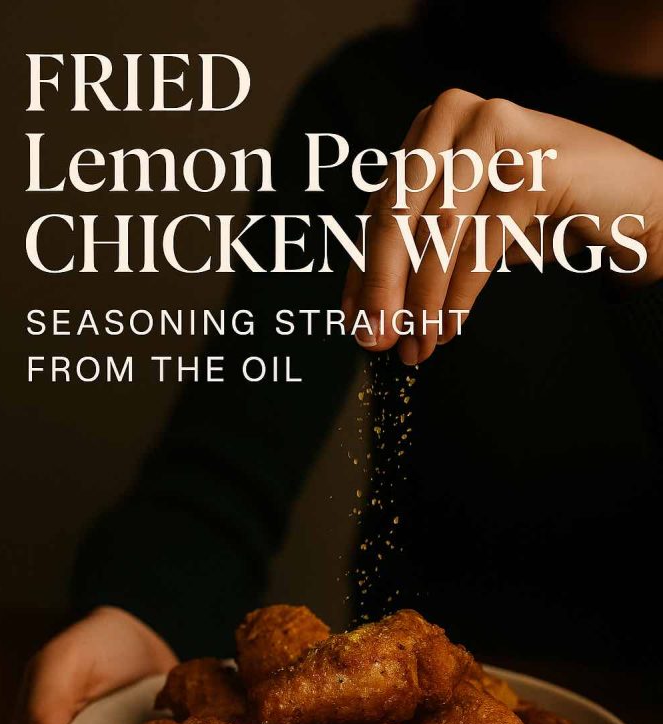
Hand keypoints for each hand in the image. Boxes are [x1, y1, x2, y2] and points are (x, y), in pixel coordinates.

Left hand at [343, 88, 662, 363]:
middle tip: (376, 341)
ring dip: (423, 302)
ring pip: (438, 235)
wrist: (629, 204)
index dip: (364, 270)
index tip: (355, 322)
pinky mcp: (531, 162)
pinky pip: (480, 246)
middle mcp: (455, 116)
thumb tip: (366, 311)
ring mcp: (494, 132)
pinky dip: (460, 296)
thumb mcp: (467, 228)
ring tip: (418, 346)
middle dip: (384, 289)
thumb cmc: (540, 213)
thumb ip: (418, 252)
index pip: (381, 207)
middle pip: (399, 216)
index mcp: (431, 127)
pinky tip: (450, 328)